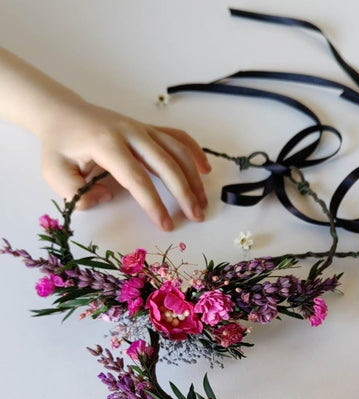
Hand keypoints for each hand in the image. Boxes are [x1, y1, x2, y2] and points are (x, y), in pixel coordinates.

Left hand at [38, 100, 210, 230]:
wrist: (63, 113)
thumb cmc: (60, 146)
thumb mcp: (53, 173)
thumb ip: (75, 193)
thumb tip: (105, 198)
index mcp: (107, 144)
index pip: (137, 179)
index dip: (154, 204)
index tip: (166, 225)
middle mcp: (130, 133)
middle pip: (167, 164)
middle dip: (184, 193)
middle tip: (196, 217)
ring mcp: (143, 128)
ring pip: (177, 151)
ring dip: (194, 177)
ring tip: (202, 202)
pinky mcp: (150, 129)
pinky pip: (178, 137)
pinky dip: (194, 152)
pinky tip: (205, 169)